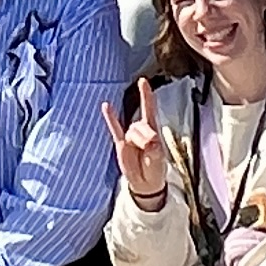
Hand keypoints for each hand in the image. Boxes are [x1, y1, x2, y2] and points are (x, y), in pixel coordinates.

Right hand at [108, 81, 169, 206]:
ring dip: (137, 141)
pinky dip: (110, 118)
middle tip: (150, 152)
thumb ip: (154, 147)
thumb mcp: (159, 158)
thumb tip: (148, 141)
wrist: (145, 183)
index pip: (149, 109)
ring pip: (131, 131)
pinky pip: (115, 129)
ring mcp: (130, 136)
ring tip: (141, 154)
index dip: (146, 95)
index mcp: (153, 130)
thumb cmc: (155, 169)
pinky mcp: (120, 144)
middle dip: (146, 137)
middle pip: (141, 125)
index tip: (143, 81)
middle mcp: (141, 130)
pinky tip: (106, 106)